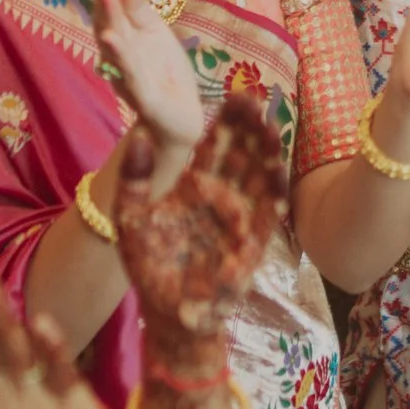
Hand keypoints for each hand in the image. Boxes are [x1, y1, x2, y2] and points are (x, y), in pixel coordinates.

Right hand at [95, 0, 206, 197]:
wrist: (180, 116)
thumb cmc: (164, 72)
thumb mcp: (156, 34)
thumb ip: (141, 10)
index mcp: (125, 38)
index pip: (112, 11)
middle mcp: (119, 56)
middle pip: (109, 25)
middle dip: (106, 2)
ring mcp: (127, 76)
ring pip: (116, 47)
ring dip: (110, 24)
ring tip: (105, 0)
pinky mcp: (141, 96)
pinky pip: (130, 73)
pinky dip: (122, 57)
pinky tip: (113, 41)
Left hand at [115, 108, 281, 405]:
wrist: (170, 315)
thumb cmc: (150, 269)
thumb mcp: (132, 220)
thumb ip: (135, 179)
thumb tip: (141, 136)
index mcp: (192, 187)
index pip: (211, 146)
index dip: (223, 121)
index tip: (232, 93)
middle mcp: (220, 197)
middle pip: (240, 154)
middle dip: (248, 127)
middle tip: (254, 97)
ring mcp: (239, 218)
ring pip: (257, 176)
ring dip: (265, 151)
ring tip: (268, 123)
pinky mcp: (252, 242)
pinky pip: (267, 213)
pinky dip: (274, 190)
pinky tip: (277, 167)